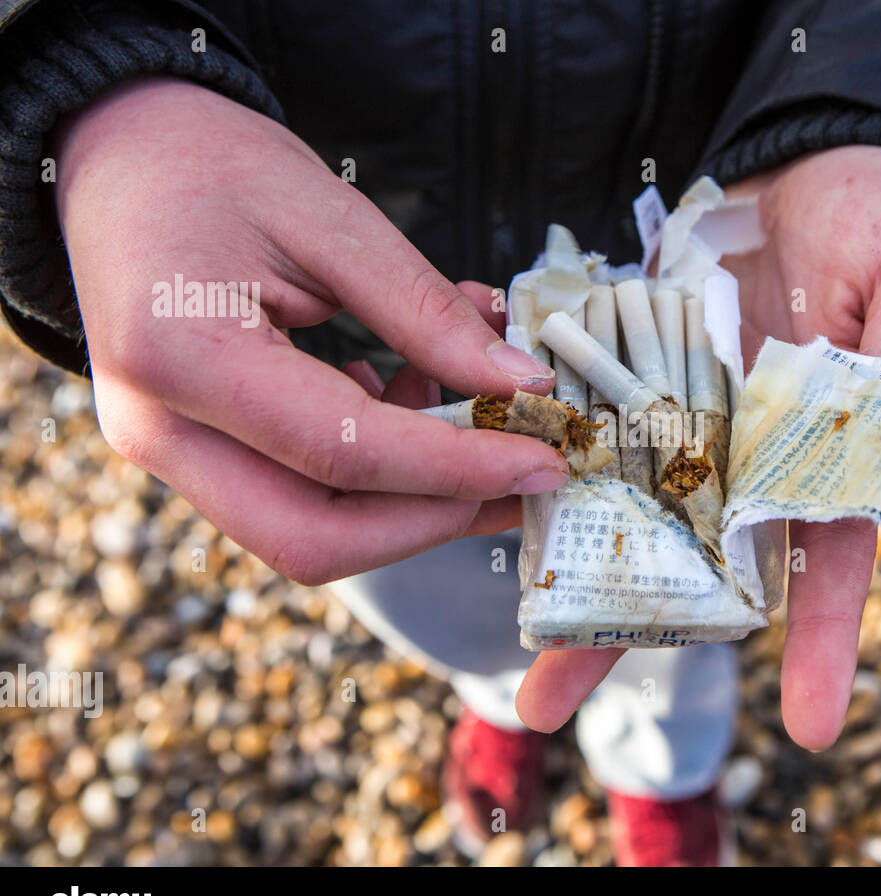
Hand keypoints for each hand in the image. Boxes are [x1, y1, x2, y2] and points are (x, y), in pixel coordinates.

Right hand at [57, 77, 565, 584]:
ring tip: (466, 407)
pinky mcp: (194, 451)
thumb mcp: (330, 217)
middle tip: (520, 476)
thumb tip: (523, 385)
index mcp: (181, 355)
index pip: (344, 453)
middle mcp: (159, 429)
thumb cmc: (208, 164)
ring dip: (409, 498)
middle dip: (434, 519)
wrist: (117, 156)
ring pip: (306, 532)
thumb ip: (425, 311)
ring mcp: (168, 450)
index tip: (546, 462)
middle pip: (313, 538)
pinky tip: (408, 398)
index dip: (460, 469)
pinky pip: (294, 497)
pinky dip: (374, 473)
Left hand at [515, 146, 880, 749]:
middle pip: (695, 561)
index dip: (824, 638)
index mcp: (827, 454)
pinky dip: (551, 461)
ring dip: (572, 570)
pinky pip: (592, 420)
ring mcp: (687, 416)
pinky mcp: (640, 368)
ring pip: (627, 507)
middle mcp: (748, 454)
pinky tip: (500, 507)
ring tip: (511, 646)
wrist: (818, 164)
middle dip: (634, 630)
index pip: (830, 559)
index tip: (814, 726)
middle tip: (549, 702)